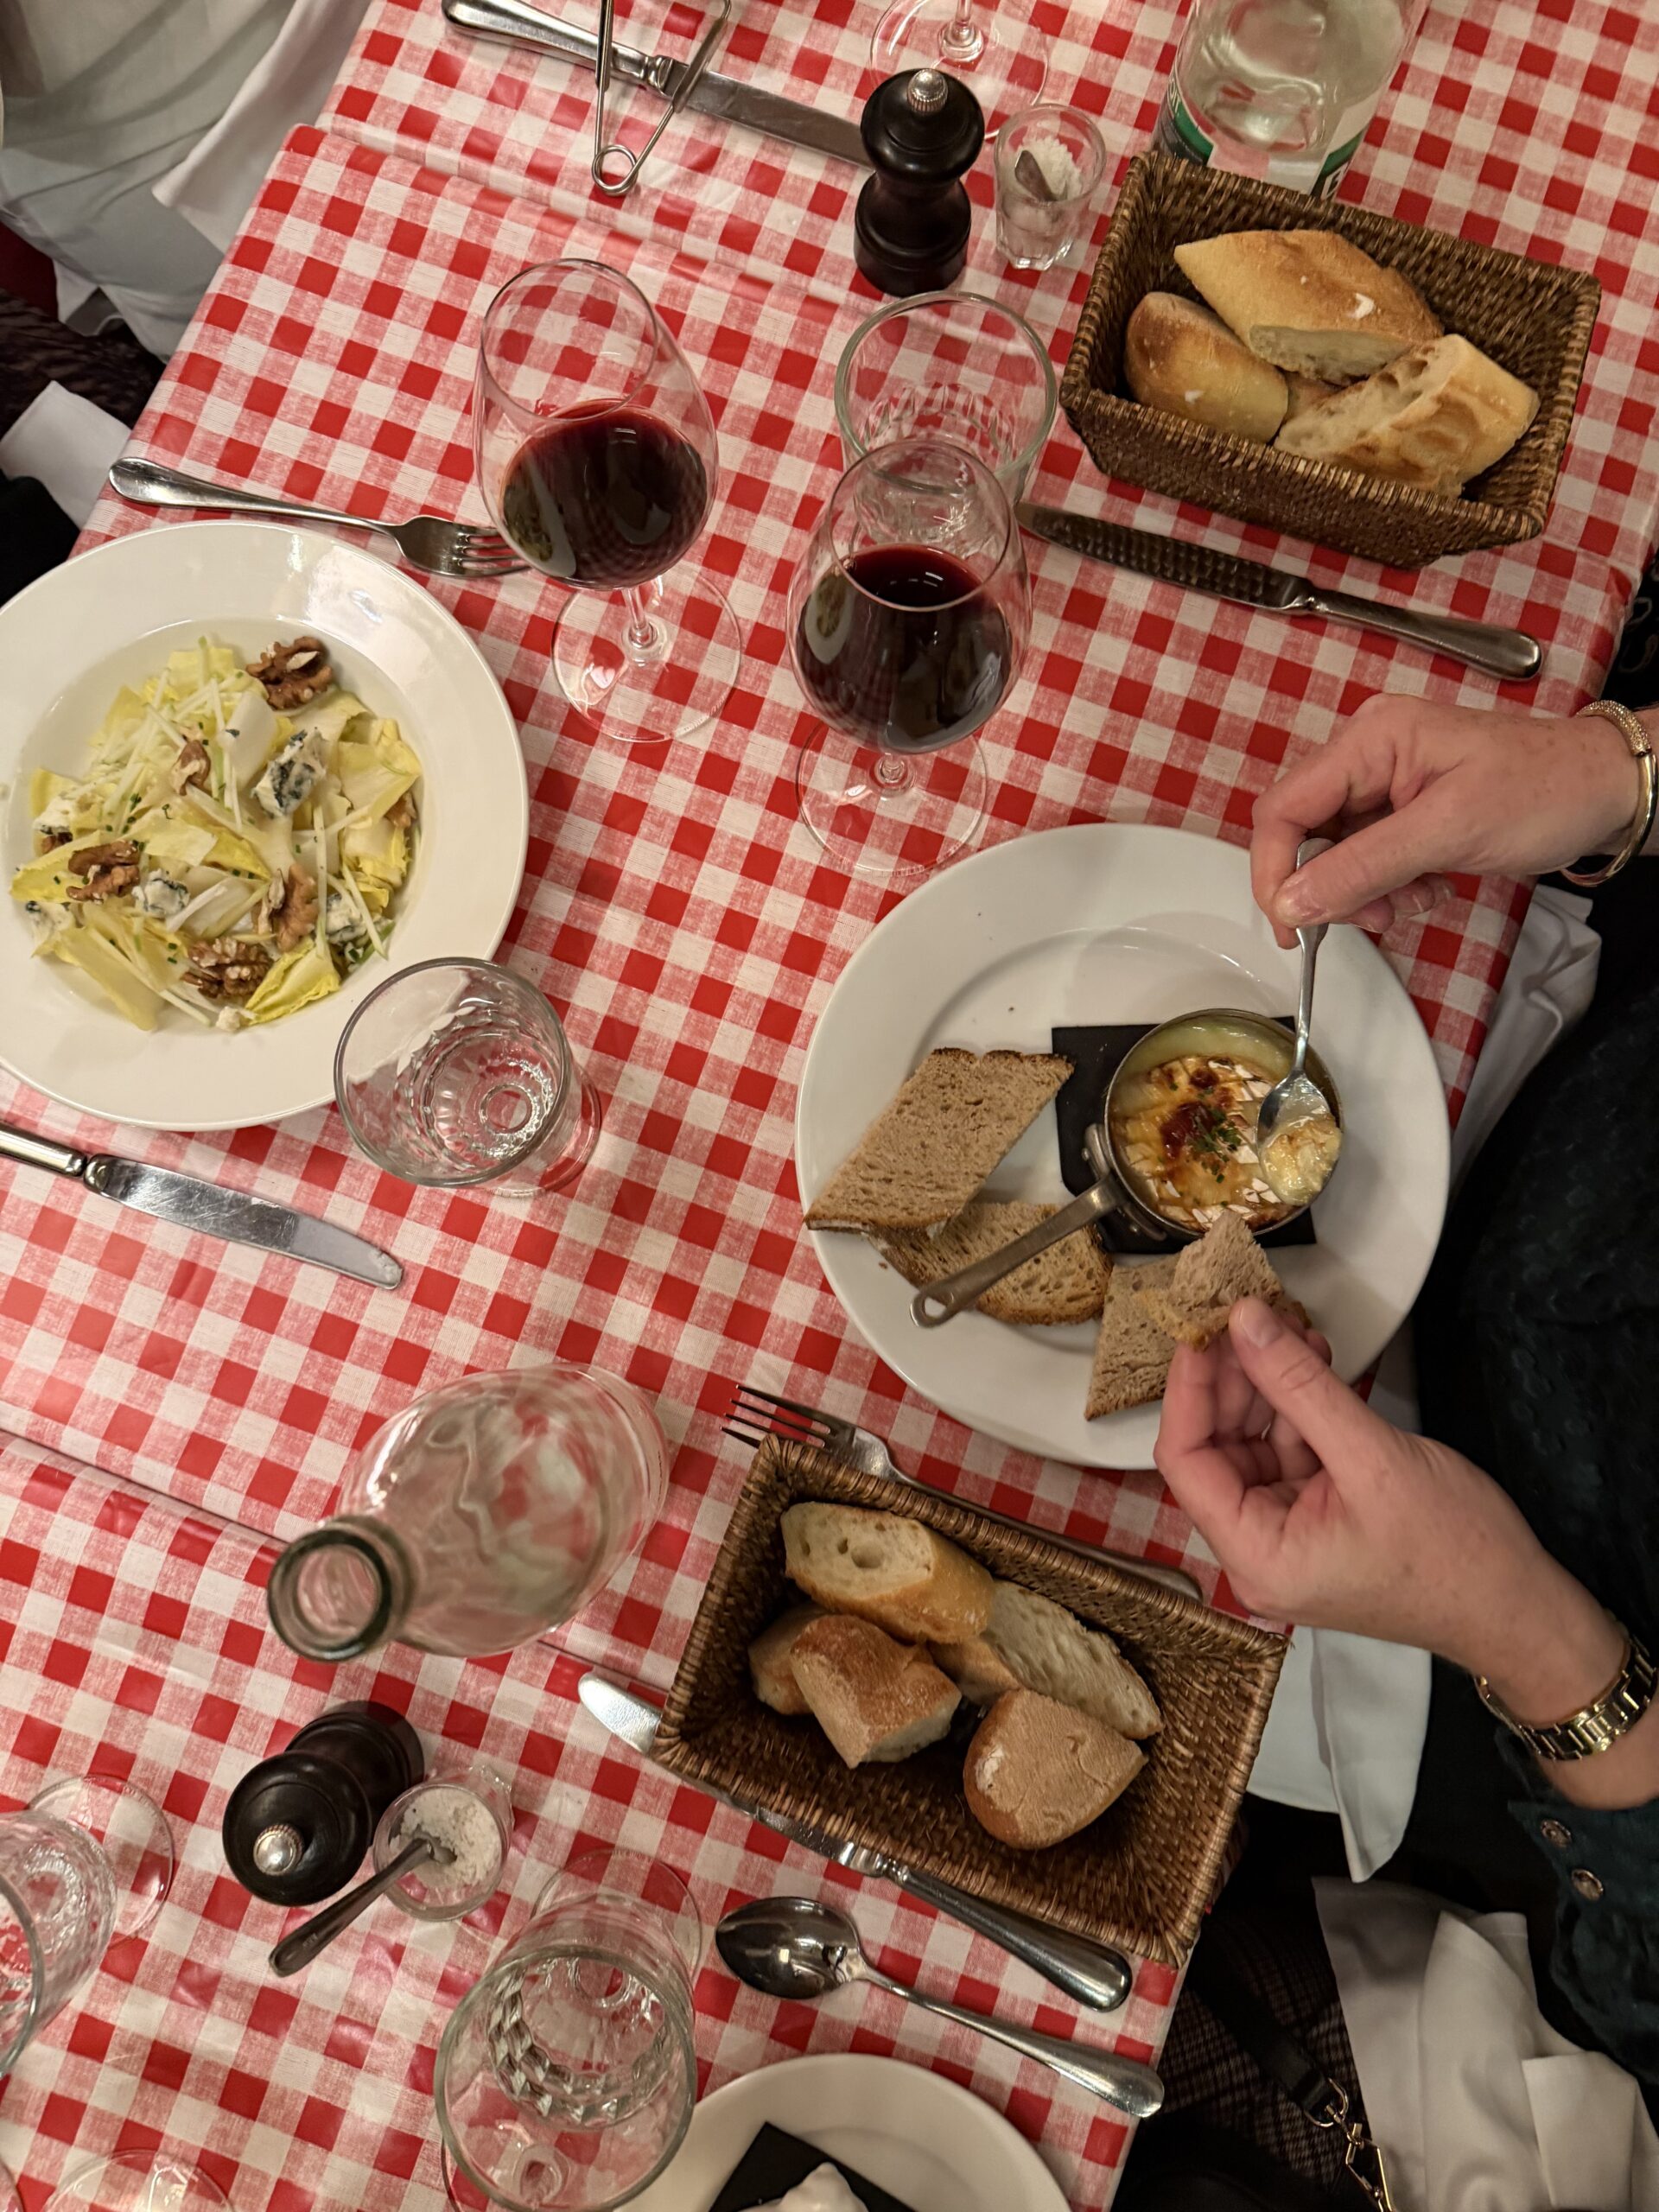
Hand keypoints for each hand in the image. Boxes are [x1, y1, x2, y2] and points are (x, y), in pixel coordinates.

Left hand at [1154, 1298, 1621, 1711]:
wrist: (1518, 1606)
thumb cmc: (1455, 1550)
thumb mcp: (1372, 1454)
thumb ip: (1299, 1385)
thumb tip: (1244, 1322)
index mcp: (1256, 1556)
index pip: (1185, 1460)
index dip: (1189, 1389)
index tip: (1202, 1330)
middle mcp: (1258, 1552)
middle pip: (1216, 1449)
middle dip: (1236, 1379)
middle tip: (1253, 1316)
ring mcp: (1288, 1537)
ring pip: (1253, 1444)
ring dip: (1271, 1387)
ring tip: (1294, 1329)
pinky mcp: (1317, 1521)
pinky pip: (1289, 1455)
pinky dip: (1299, 1409)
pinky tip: (1313, 1364)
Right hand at [1251, 695, 1643, 946]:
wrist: (1605, 789)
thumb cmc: (1543, 791)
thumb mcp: (1447, 832)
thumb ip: (1362, 868)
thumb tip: (1290, 903)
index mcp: (1371, 739)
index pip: (1284, 807)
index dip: (1274, 870)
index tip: (1288, 924)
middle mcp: (1369, 753)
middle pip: (1306, 832)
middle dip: (1331, 886)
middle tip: (1374, 919)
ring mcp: (1387, 780)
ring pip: (1336, 852)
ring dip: (1365, 892)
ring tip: (1414, 902)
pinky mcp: (1405, 807)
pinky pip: (1368, 856)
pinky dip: (1388, 885)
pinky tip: (1428, 888)